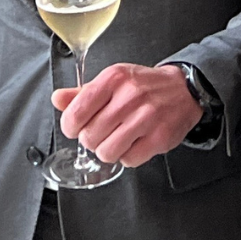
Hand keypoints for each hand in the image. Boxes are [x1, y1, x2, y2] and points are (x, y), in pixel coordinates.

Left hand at [51, 62, 200, 166]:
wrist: (183, 89)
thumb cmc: (143, 86)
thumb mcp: (113, 81)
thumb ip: (82, 93)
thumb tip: (57, 99)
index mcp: (113, 78)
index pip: (76, 112)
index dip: (71, 126)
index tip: (76, 127)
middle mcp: (130, 96)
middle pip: (89, 137)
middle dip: (92, 139)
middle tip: (103, 132)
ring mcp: (146, 117)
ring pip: (106, 153)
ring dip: (109, 151)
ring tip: (118, 138)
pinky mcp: (159, 137)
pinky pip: (129, 160)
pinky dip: (128, 156)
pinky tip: (135, 142)